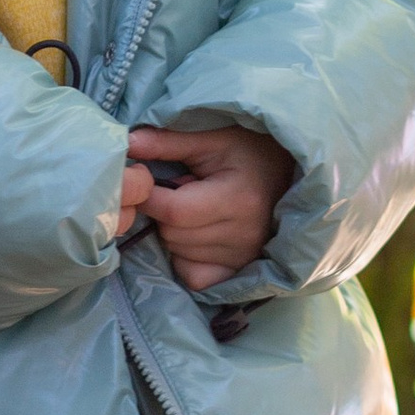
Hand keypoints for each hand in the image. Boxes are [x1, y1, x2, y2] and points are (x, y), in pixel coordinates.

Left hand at [123, 122, 295, 291]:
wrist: (286, 172)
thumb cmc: (246, 150)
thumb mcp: (210, 138)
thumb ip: (168, 142)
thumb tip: (128, 143)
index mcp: (238, 199)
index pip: (173, 211)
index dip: (150, 196)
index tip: (147, 181)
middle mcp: (244, 235)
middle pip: (172, 234)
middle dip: (164, 213)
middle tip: (182, 192)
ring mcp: (244, 257)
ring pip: (178, 252)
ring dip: (174, 233)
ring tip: (194, 210)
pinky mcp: (239, 271)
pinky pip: (193, 276)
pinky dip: (185, 258)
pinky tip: (196, 235)